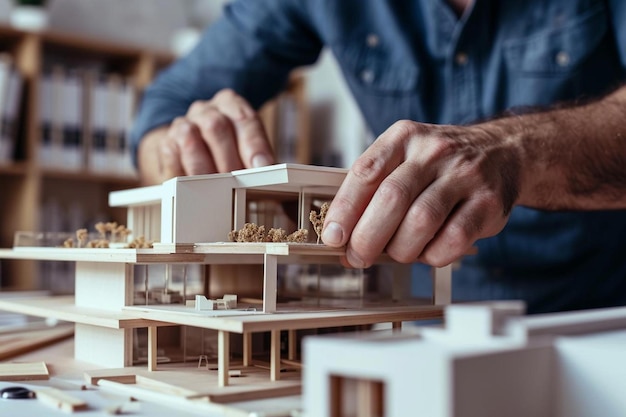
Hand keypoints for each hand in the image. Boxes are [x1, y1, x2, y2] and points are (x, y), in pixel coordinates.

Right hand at [138, 89, 274, 183]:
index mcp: (230, 104)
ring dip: (205, 169)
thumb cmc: (228, 150)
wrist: (191, 147)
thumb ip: (258, 158)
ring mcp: (182, 124)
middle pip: (216, 126)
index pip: (244, 118)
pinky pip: (171, 156)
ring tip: (216, 190)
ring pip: (190, 138)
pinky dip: (183, 173)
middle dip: (229, 160)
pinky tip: (193, 188)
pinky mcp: (166, 143)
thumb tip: (269, 173)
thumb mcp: (247, 147)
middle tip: (238, 184)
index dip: (254, 144)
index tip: (261, 166)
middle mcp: (205, 110)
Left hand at [321, 120, 522, 266]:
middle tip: (359, 256)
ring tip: (396, 253)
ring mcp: (465, 175)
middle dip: (367, 237)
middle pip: (391, 199)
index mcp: (404, 137)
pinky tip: (427, 252)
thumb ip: (373, 189)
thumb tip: (341, 235)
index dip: (344, 209)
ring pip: (421, 221)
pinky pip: (452, 240)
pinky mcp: (488, 203)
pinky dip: (432, 256)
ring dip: (400, 249)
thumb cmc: (440, 164)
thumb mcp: (404, 158)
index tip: (333, 237)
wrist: (502, 151)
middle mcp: (434, 151)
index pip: (365, 173)